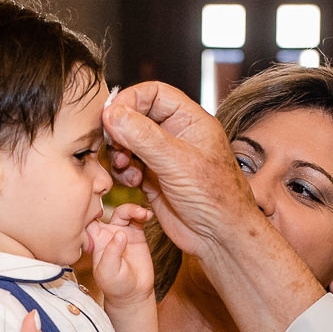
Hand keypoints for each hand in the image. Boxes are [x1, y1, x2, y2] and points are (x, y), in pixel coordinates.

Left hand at [89, 203, 154, 305]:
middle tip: (127, 210)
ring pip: (123, 212)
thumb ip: (112, 252)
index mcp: (95, 241)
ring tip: (142, 214)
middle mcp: (107, 234)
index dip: (90, 209)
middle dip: (116, 204)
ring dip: (131, 209)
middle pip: (108, 211)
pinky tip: (148, 216)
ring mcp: (122, 232)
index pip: (87, 220)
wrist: (134, 293)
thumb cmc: (116, 285)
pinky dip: (142, 214)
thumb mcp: (109, 272)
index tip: (98, 205)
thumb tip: (120, 233)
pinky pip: (138, 219)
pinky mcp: (136, 234)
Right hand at [102, 82, 260, 260]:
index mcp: (190, 121)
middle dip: (121, 129)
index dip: (131, 99)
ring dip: (119, 152)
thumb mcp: (178, 162)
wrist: (219, 238)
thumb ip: (143, 136)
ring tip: (124, 165)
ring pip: (129, 142)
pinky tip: (132, 182)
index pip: (154, 93)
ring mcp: (164, 158)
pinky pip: (129, 166)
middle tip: (114, 144)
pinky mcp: (154, 179)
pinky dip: (124, 172)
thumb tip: (113, 114)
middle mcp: (176, 135)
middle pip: (137, 116)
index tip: (112, 115)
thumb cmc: (215, 197)